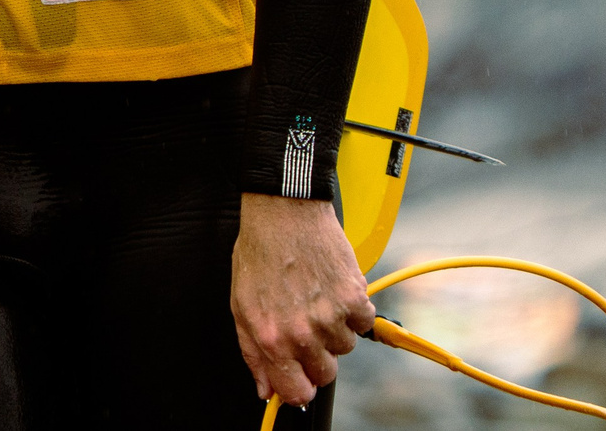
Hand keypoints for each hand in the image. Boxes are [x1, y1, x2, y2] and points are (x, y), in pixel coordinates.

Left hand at [231, 193, 372, 406]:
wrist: (284, 213)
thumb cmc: (261, 253)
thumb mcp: (241, 306)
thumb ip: (253, 352)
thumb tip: (266, 389)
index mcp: (270, 338)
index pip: (296, 392)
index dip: (299, 389)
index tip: (301, 380)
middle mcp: (301, 333)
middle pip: (325, 374)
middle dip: (317, 357)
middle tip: (307, 328)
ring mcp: (329, 317)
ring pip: (344, 348)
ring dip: (335, 329)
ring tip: (316, 298)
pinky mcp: (353, 299)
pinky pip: (363, 323)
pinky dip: (354, 310)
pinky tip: (333, 289)